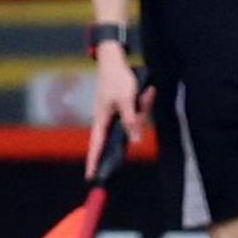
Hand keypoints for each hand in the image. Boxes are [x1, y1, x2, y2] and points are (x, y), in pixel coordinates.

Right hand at [86, 48, 150, 179]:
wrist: (114, 60)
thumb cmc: (116, 79)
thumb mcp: (126, 100)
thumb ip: (131, 121)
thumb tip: (135, 141)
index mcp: (101, 119)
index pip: (96, 146)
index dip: (94, 162)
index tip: (91, 178)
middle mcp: (107, 119)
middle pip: (123, 133)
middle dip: (137, 122)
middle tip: (144, 97)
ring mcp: (116, 114)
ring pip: (134, 122)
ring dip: (143, 107)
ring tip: (145, 90)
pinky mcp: (124, 108)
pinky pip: (137, 113)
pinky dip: (143, 103)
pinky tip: (146, 90)